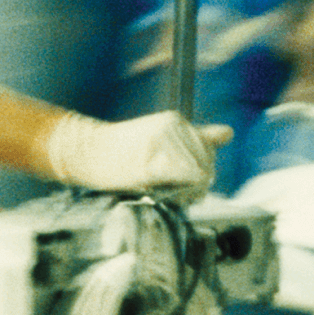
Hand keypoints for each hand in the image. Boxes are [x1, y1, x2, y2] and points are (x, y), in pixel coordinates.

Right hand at [46, 110, 232, 195]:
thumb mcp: (162, 140)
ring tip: (163, 192)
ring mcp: (165, 142)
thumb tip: (229, 133)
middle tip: (174, 193)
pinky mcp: (154, 160)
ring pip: (200, 174)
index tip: (183, 183)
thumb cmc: (119, 152)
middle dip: (197, 184)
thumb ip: (197, 138)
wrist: (85, 153)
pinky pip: (185, 179)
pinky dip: (179, 192)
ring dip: (187, 191)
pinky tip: (161, 191)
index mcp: (177, 121)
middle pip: (207, 164)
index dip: (201, 172)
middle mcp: (175, 127)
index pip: (209, 151)